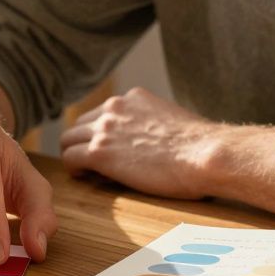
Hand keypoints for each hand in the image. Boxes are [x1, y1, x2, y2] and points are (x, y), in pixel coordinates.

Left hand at [60, 87, 222, 198]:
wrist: (205, 154)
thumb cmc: (200, 147)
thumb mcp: (172, 122)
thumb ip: (153, 125)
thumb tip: (150, 143)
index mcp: (133, 98)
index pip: (102, 113)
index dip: (101, 133)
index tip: (107, 148)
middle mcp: (115, 107)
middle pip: (80, 123)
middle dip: (84, 142)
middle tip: (91, 163)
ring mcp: (105, 128)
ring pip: (69, 139)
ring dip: (75, 155)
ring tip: (86, 172)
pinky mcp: (100, 152)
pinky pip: (70, 158)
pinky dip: (73, 169)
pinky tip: (83, 177)